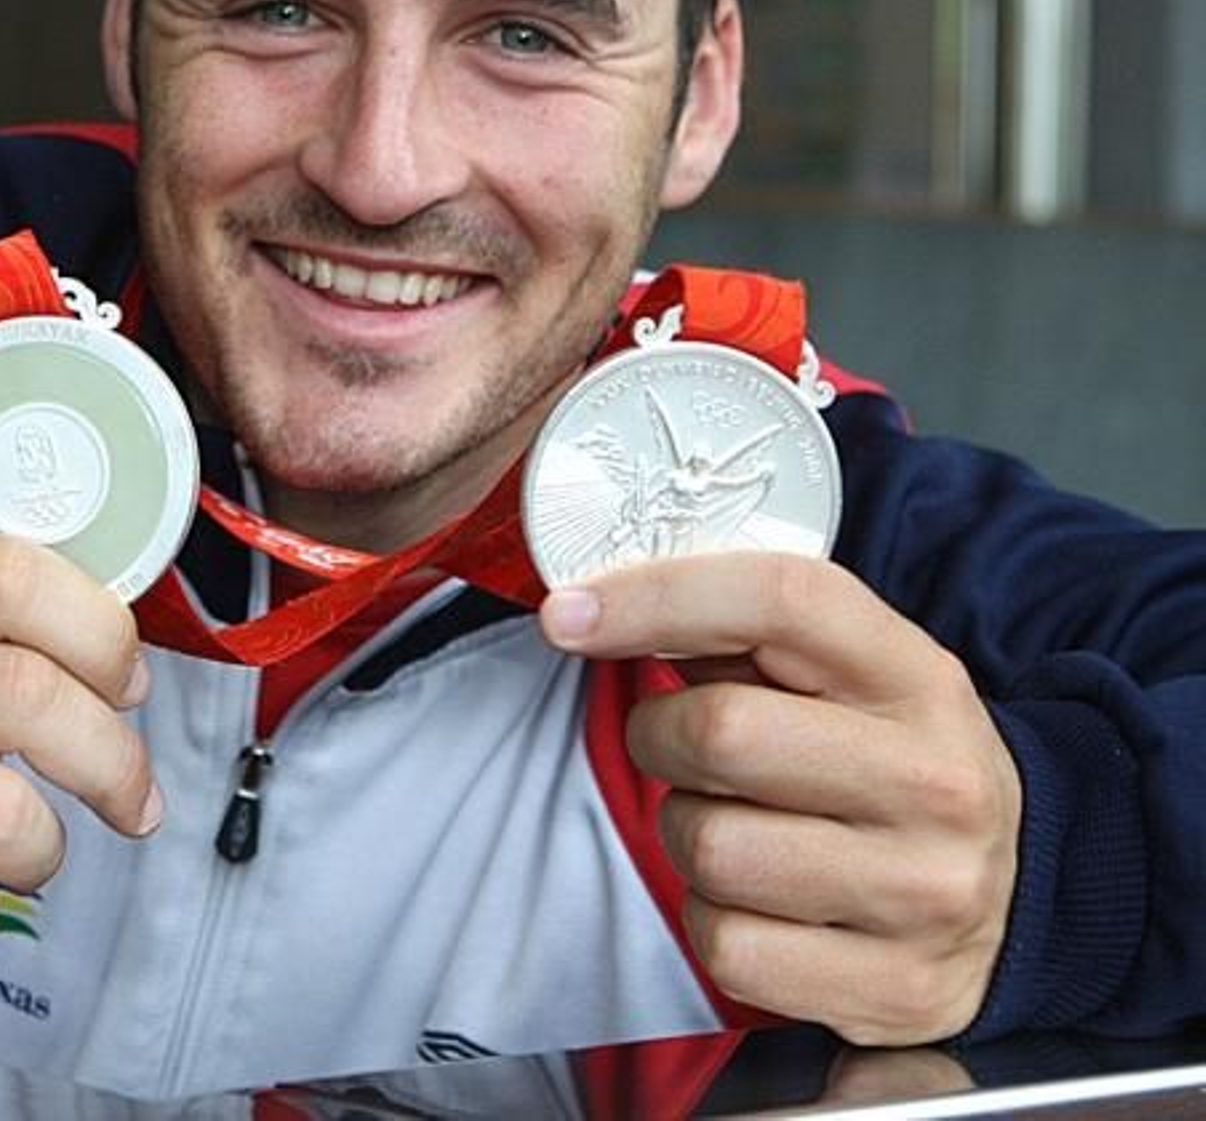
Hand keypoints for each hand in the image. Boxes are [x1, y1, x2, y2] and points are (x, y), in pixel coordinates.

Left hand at [540, 552, 1021, 1045]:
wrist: (1019, 888)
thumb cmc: (888, 758)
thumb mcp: (846, 672)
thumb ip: (738, 634)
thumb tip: (596, 610)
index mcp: (915, 676)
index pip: (778, 600)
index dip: (657, 597)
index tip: (569, 614)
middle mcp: (933, 781)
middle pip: (720, 732)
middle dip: (660, 735)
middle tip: (678, 743)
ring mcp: (922, 893)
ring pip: (708, 846)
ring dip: (683, 830)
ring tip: (732, 821)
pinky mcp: (895, 990)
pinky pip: (725, 948)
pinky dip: (711, 920)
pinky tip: (758, 899)